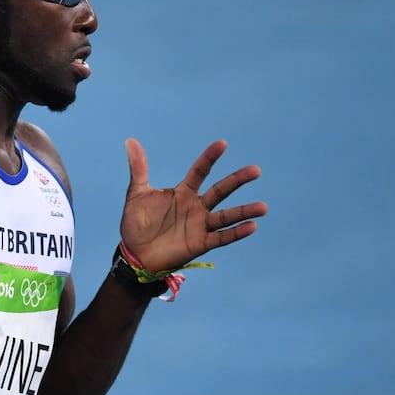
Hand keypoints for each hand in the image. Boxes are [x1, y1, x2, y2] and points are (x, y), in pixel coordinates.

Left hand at [119, 138, 267, 272]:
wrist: (134, 254)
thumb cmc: (136, 224)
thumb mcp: (136, 194)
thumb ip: (139, 168)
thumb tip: (130, 141)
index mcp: (182, 192)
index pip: (200, 171)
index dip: (210, 158)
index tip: (222, 144)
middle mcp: (196, 206)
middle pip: (220, 190)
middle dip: (237, 180)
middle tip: (256, 170)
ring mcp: (200, 225)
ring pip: (226, 216)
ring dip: (244, 212)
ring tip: (263, 207)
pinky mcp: (200, 243)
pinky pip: (221, 238)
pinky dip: (236, 233)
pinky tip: (252, 226)